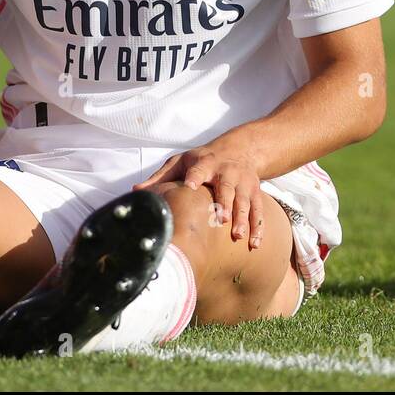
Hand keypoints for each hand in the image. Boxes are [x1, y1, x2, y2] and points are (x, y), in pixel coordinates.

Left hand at [135, 136, 265, 248]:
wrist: (240, 149)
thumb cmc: (202, 159)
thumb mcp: (180, 162)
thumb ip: (160, 177)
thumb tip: (135, 192)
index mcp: (205, 163)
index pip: (198, 169)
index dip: (194, 176)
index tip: (189, 185)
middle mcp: (227, 172)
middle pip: (226, 187)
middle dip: (224, 203)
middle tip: (220, 219)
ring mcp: (243, 183)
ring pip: (244, 201)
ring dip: (242, 219)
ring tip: (238, 236)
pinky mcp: (255, 192)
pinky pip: (258, 211)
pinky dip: (258, 228)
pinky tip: (253, 244)